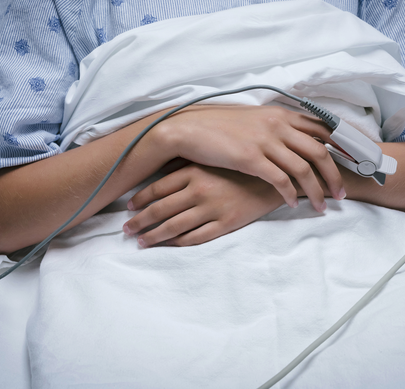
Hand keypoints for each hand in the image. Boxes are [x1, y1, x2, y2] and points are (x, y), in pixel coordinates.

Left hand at [122, 163, 285, 247]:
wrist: (277, 177)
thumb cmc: (242, 165)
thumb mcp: (214, 159)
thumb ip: (189, 165)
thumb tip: (161, 168)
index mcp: (195, 172)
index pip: (157, 188)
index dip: (140, 200)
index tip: (129, 208)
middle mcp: (199, 191)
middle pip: (160, 210)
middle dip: (140, 222)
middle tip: (126, 229)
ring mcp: (211, 209)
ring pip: (173, 227)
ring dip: (153, 236)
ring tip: (141, 242)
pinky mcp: (225, 224)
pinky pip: (195, 237)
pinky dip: (178, 243)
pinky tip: (167, 245)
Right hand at [153, 105, 345, 211]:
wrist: (188, 129)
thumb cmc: (218, 126)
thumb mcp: (252, 120)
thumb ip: (275, 127)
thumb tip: (293, 140)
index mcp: (280, 115)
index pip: (322, 128)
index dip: (342, 146)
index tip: (354, 162)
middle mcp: (277, 125)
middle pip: (320, 151)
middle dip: (335, 175)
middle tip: (341, 193)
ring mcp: (265, 141)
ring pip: (303, 168)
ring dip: (316, 190)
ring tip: (321, 206)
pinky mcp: (250, 158)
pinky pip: (279, 180)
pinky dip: (290, 194)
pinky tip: (293, 203)